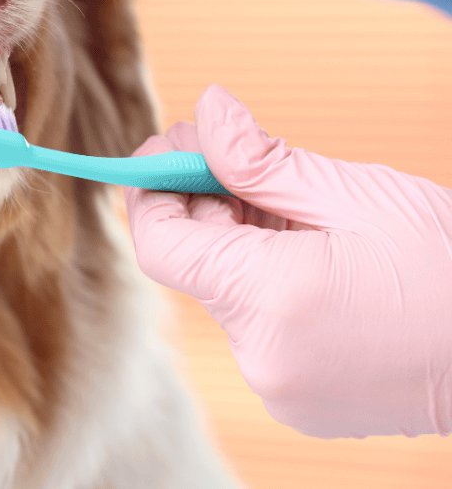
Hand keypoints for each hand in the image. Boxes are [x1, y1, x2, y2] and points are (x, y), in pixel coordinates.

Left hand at [123, 84, 451, 438]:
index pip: (160, 243)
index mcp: (268, 302)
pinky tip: (307, 245)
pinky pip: (259, 324)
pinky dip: (267, 279)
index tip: (167, 145)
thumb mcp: (358, 196)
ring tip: (288, 196)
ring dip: (241, 238)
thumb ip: (264, 160)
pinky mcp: (302, 398)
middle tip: (229, 148)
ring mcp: (280, 387)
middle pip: (195, 263)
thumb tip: (207, 113)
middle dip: (204, 201)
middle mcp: (260, 357)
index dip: (152, 188)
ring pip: (229, 291)